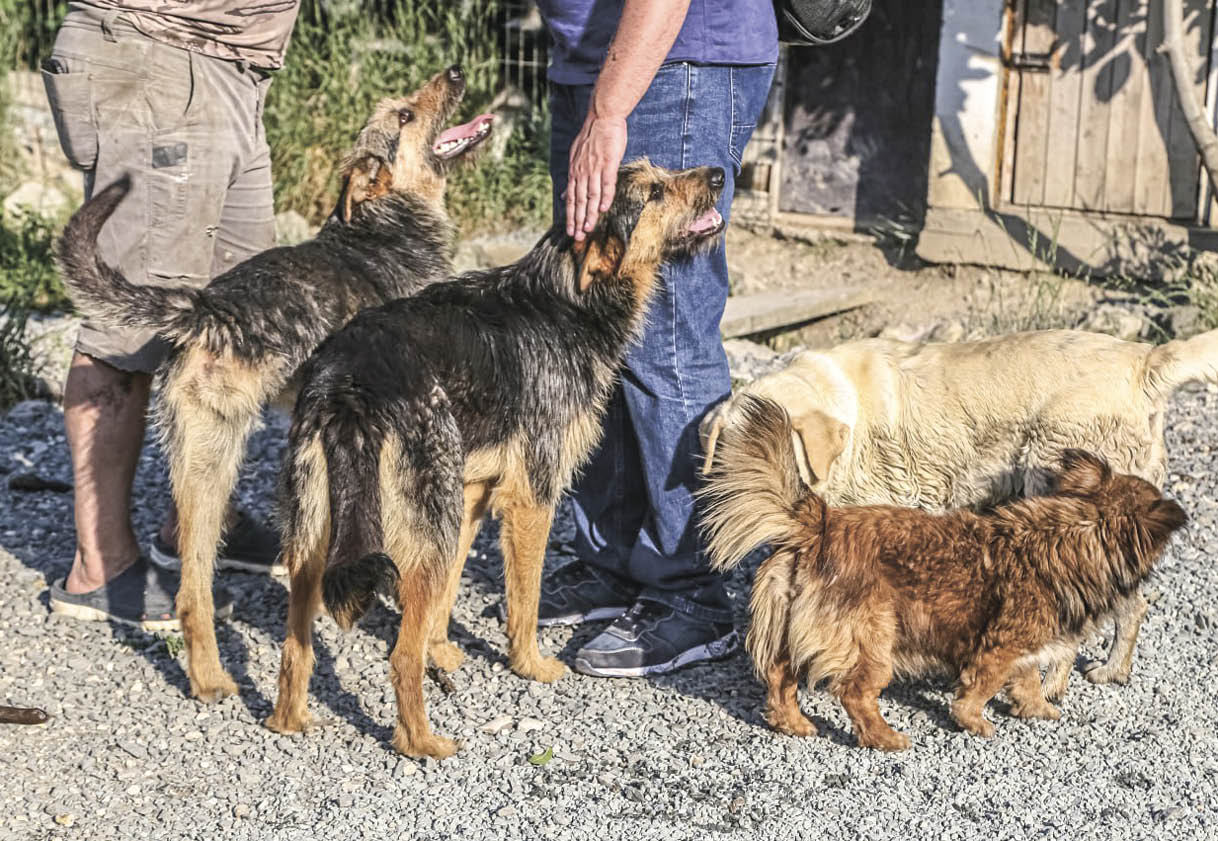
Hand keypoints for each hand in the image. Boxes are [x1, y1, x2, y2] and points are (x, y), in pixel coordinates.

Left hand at [565, 111, 627, 240]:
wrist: (602, 116)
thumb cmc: (592, 137)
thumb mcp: (575, 157)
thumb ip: (571, 178)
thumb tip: (562, 195)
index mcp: (574, 172)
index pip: (570, 198)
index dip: (570, 216)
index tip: (570, 230)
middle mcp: (582, 172)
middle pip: (578, 201)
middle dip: (577, 220)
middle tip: (576, 237)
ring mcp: (594, 168)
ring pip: (591, 196)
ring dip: (589, 214)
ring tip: (588, 229)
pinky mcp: (608, 163)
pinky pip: (606, 184)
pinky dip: (605, 197)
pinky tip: (603, 210)